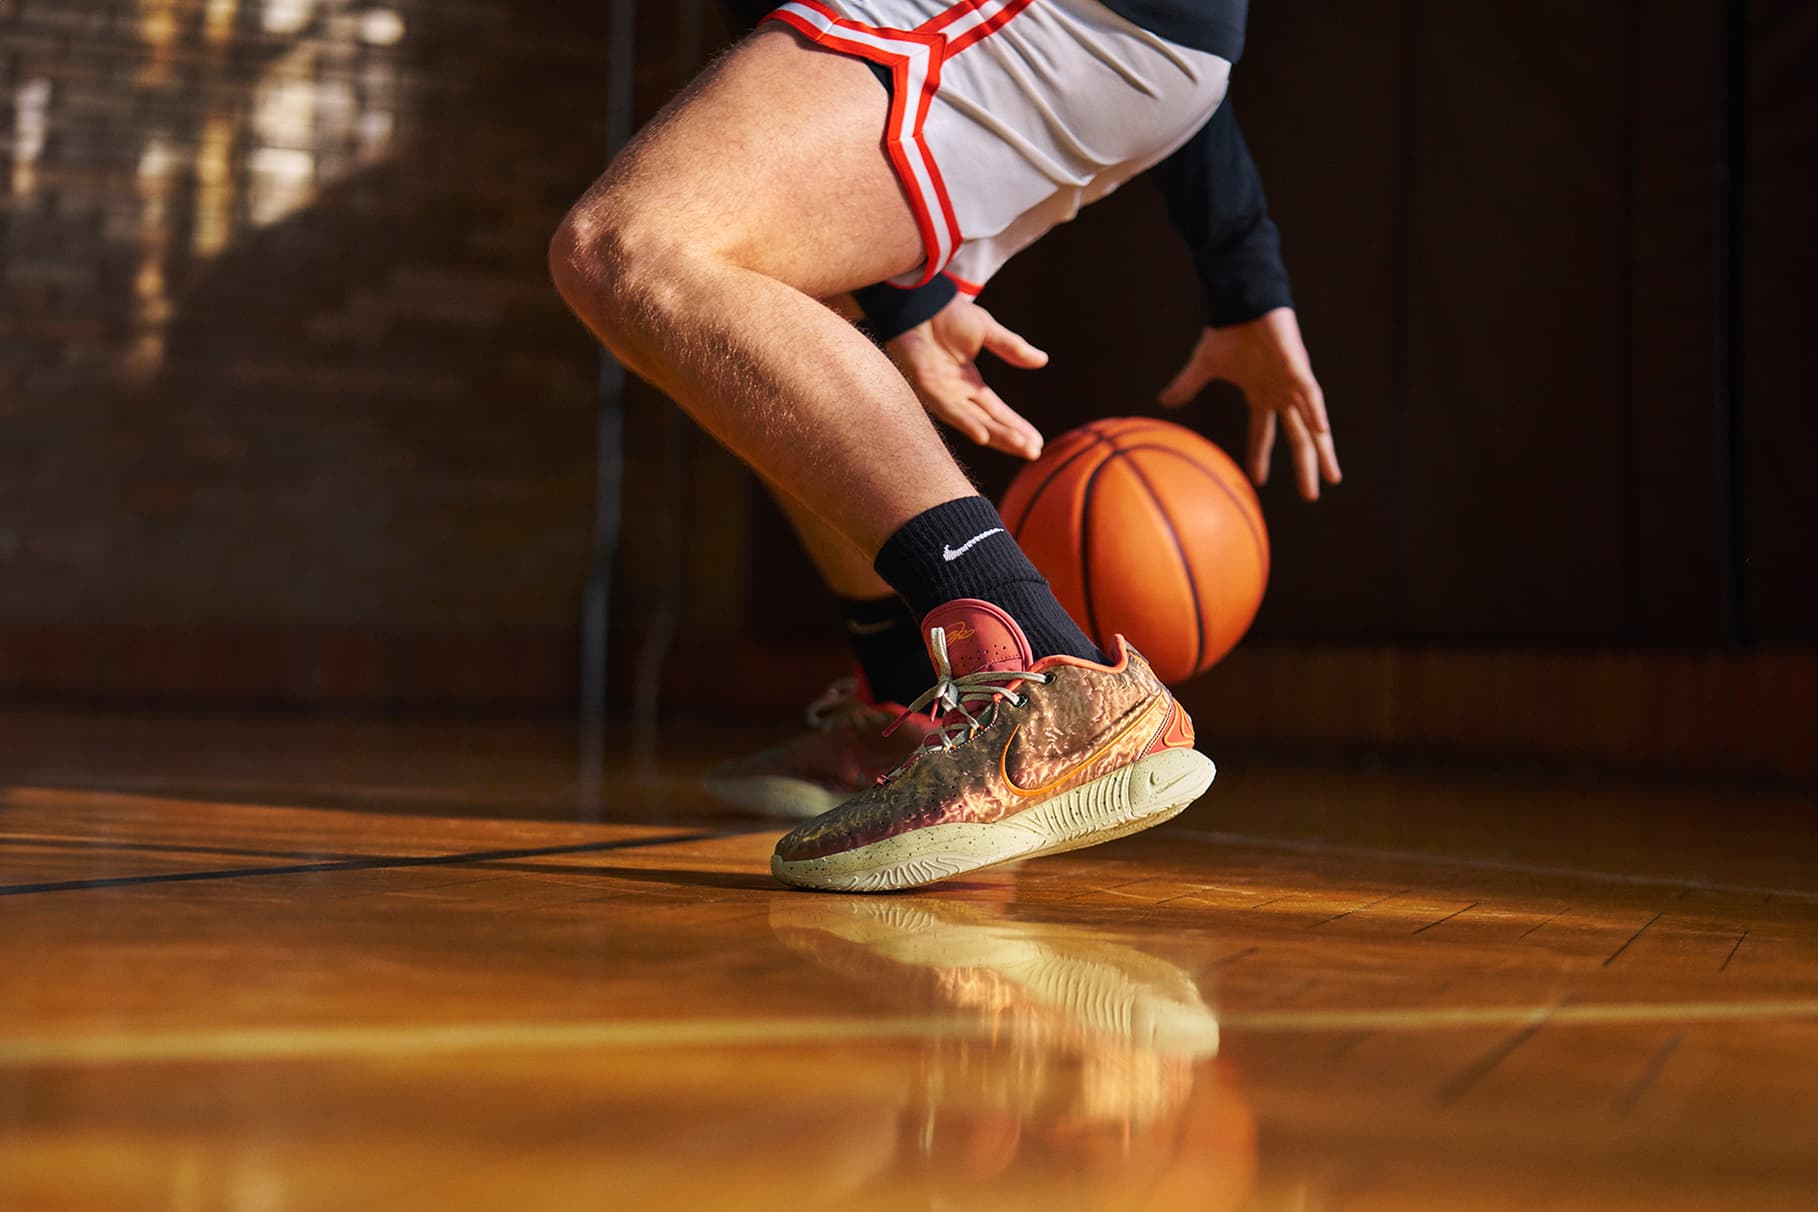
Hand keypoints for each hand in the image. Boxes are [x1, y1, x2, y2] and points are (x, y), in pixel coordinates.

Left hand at [886, 297, 1047, 458]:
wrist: (921, 300)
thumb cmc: (947, 314)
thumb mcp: (987, 331)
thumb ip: (1012, 348)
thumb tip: (1042, 361)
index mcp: (970, 383)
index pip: (997, 412)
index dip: (1017, 427)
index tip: (1037, 443)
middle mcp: (956, 394)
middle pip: (988, 422)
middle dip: (1011, 438)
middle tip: (1034, 453)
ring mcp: (940, 393)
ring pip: (972, 421)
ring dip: (995, 435)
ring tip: (1019, 445)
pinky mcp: (925, 386)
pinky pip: (948, 409)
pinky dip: (966, 423)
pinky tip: (983, 435)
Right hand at [1158, 307, 1341, 499]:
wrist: (1242, 301)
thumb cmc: (1228, 330)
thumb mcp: (1204, 366)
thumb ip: (1187, 386)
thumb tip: (1163, 402)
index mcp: (1261, 395)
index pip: (1264, 433)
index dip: (1261, 457)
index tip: (1259, 482)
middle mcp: (1282, 394)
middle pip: (1298, 438)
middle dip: (1306, 467)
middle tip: (1311, 496)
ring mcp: (1293, 383)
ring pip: (1312, 424)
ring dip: (1322, 450)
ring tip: (1332, 477)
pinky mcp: (1298, 367)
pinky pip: (1310, 393)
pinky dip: (1315, 411)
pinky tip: (1321, 430)